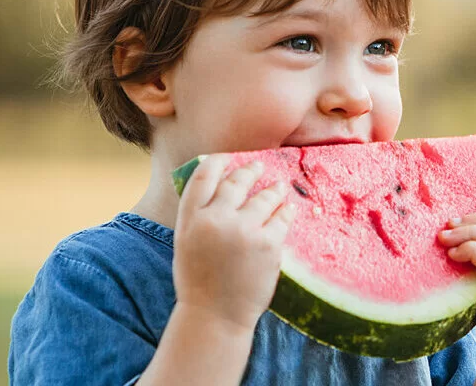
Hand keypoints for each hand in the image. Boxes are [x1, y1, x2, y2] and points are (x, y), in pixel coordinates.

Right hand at [173, 155, 294, 329]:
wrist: (215, 316)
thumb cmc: (199, 281)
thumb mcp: (187, 242)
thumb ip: (199, 215)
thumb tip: (218, 185)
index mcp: (191, 218)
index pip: (204, 176)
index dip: (218, 162)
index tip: (228, 158)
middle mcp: (217, 219)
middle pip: (237, 182)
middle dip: (250, 171)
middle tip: (258, 167)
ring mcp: (245, 230)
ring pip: (264, 197)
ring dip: (273, 189)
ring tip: (279, 187)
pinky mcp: (269, 243)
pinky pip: (282, 218)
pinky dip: (286, 211)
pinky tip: (288, 209)